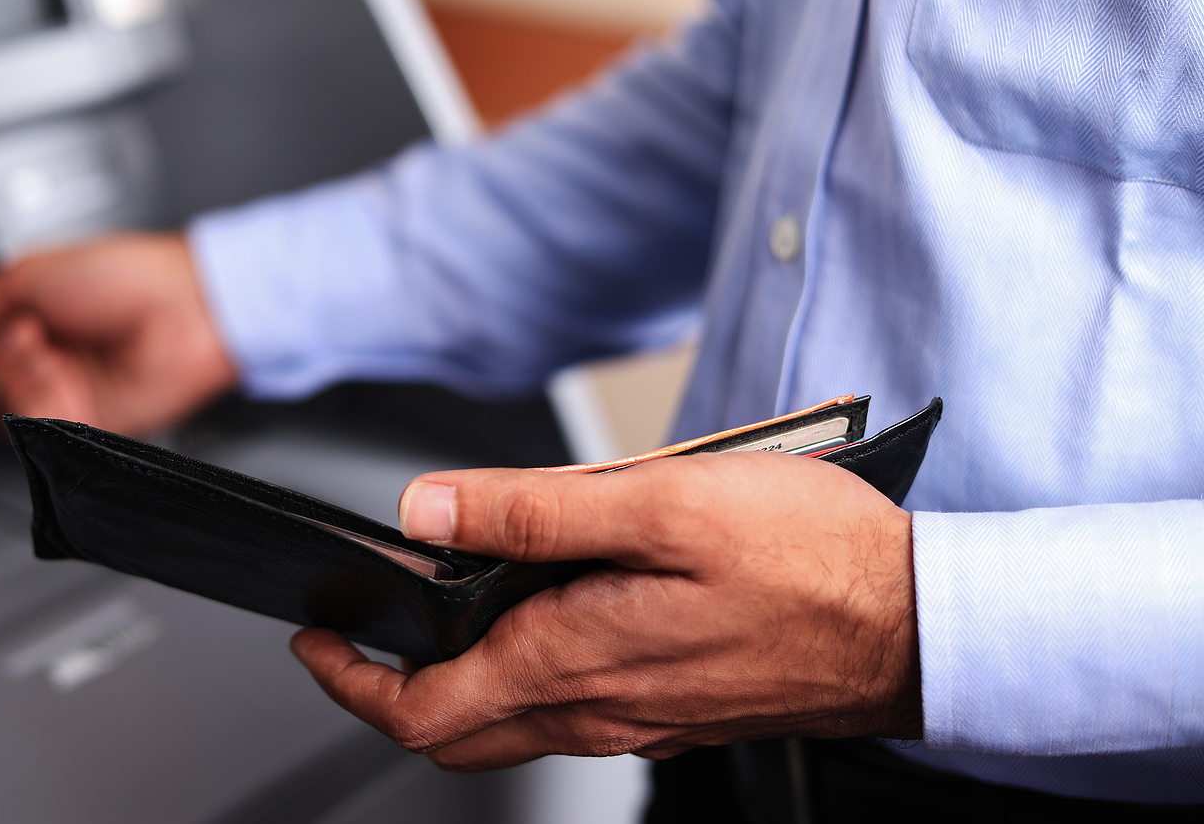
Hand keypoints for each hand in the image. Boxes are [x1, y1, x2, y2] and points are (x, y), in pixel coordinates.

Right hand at [0, 233, 236, 434]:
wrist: (187, 308)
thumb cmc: (129, 277)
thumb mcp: (26, 274)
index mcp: (27, 315)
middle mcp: (40, 357)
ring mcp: (59, 393)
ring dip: (5, 373)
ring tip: (37, 342)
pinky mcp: (79, 425)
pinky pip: (27, 428)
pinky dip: (31, 396)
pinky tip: (53, 369)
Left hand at [291, 451, 920, 769]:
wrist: (921, 624)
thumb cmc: (810, 561)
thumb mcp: (662, 505)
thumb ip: (534, 513)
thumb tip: (429, 512)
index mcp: (579, 661)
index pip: (427, 707)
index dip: (352, 679)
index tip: (316, 640)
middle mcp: (603, 709)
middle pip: (461, 732)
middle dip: (392, 691)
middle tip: (356, 642)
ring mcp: (643, 718)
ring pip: (516, 725)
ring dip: (459, 686)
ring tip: (437, 621)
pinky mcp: (679, 708)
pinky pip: (575, 712)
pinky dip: (524, 680)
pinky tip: (541, 623)